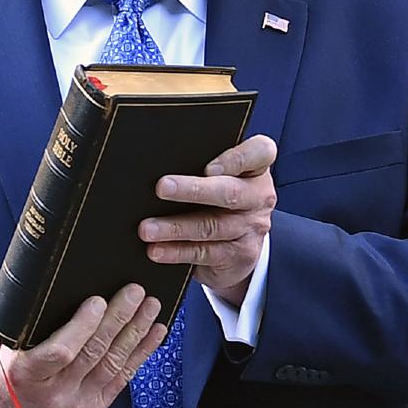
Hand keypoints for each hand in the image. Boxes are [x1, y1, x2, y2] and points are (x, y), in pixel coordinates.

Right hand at [0, 284, 165, 407]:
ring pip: (113, 363)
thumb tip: (58, 285)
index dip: (82, 326)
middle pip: (93, 353)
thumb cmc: (2, 374)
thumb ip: (28, 324)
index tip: (97, 300)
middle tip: (135, 292)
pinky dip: (140, 353)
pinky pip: (121, 377)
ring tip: (150, 306)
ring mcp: (77, 404)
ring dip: (136, 331)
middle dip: (119, 318)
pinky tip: (154, 333)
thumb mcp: (3, 346)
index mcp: (26, 375)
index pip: (60, 351)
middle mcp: (53, 393)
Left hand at [140, 134, 277, 306]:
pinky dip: (177, 252)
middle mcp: (259, 196)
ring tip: (147, 228)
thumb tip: (159, 162)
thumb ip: (201, 165)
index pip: (261, 152)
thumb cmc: (221, 197)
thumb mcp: (222, 176)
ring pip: (211, 226)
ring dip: (175, 227)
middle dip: (193, 190)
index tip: (208, 167)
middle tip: (161, 188)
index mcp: (256, 168)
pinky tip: (157, 250)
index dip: (237, 159)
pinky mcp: (239, 255)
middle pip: (229, 192)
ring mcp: (251, 228)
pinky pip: (205, 253)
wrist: (240, 244)